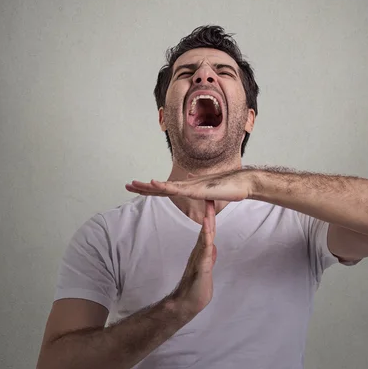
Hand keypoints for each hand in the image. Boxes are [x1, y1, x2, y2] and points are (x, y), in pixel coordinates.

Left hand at [125, 168, 256, 201]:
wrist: (240, 184)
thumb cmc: (226, 187)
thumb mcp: (207, 189)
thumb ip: (196, 184)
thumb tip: (187, 179)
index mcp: (186, 187)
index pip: (163, 189)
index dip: (149, 189)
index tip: (135, 188)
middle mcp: (185, 185)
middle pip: (159, 187)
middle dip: (142, 187)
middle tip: (126, 185)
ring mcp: (189, 186)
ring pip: (164, 186)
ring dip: (148, 185)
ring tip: (134, 184)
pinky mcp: (195, 189)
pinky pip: (177, 188)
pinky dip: (164, 185)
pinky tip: (154, 183)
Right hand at [170, 198, 216, 316]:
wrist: (187, 304)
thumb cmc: (197, 288)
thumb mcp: (207, 270)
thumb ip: (209, 258)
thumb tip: (213, 247)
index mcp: (202, 251)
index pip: (208, 231)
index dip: (211, 217)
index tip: (212, 203)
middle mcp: (200, 251)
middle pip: (207, 228)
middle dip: (209, 212)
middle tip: (210, 196)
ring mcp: (200, 256)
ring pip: (205, 235)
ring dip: (208, 220)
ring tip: (209, 206)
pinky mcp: (201, 264)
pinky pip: (205, 247)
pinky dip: (206, 235)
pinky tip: (207, 226)